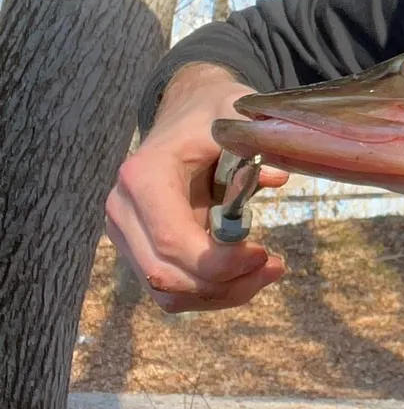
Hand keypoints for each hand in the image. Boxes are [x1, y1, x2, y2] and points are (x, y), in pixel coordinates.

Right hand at [105, 63, 289, 312]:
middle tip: (273, 266)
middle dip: (226, 284)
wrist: (187, 115)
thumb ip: (254, 143)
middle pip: (167, 276)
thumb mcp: (236, 115)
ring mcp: (127, 234)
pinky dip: (213, 293)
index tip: (264, 254)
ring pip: (169, 293)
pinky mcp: (141, 250)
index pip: (172, 240)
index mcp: (144, 176)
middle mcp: (124, 209)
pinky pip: (174, 290)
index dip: (220, 261)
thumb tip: (274, 176)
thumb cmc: (214, 115)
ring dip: (223, 294)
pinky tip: (247, 274)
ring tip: (267, 271)